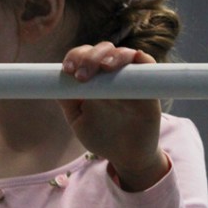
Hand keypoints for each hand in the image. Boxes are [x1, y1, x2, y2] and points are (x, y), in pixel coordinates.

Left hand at [59, 42, 168, 191]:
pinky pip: (148, 64)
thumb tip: (57, 81)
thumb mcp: (78, 122)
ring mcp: (132, 80)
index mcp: (94, 80)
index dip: (75, 56)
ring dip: (113, 55)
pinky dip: (139, 58)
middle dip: (90, 56)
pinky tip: (130, 62)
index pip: (84, 56)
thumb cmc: (101, 137)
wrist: (127, 157)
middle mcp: (113, 75)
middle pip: (103, 50)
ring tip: (104, 67)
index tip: (67, 70)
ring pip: (124, 53)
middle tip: (81, 76)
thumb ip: (68, 102)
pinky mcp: (150, 88)